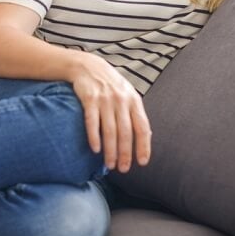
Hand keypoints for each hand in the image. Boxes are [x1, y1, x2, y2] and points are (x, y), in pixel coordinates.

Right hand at [70, 52, 151, 172]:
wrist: (88, 66)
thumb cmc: (110, 85)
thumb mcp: (127, 94)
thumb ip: (134, 113)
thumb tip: (146, 136)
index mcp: (134, 101)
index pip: (142, 127)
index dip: (143, 146)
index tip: (142, 162)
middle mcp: (121, 100)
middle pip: (125, 132)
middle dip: (125, 153)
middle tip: (122, 169)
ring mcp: (105, 99)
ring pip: (110, 130)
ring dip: (110, 150)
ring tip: (109, 165)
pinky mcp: (89, 98)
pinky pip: (92, 121)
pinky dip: (94, 136)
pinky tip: (95, 149)